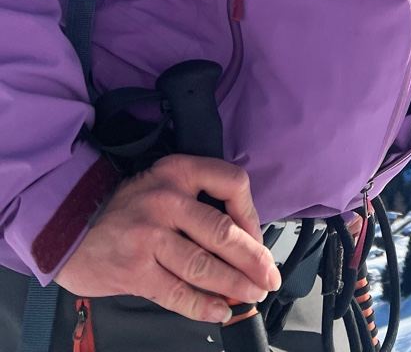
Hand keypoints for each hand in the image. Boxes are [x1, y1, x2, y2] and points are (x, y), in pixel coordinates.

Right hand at [56, 155, 281, 324]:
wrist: (68, 225)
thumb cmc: (125, 207)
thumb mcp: (161, 182)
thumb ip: (196, 199)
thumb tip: (243, 236)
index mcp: (178, 171)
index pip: (231, 182)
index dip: (252, 213)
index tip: (259, 237)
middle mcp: (167, 200)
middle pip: (223, 232)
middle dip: (253, 259)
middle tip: (268, 276)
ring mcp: (149, 236)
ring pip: (204, 265)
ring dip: (235, 285)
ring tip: (251, 295)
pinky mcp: (134, 269)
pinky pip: (177, 292)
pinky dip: (203, 305)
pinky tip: (220, 312)